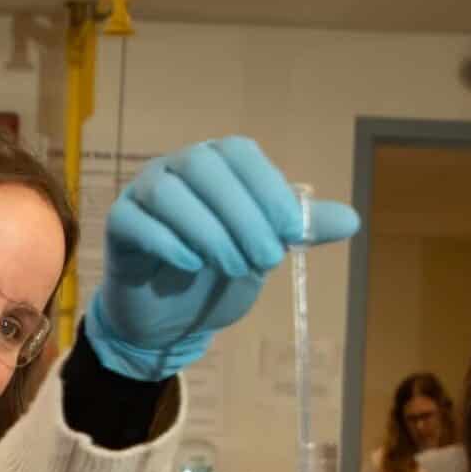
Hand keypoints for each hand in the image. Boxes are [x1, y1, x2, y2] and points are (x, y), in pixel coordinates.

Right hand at [84, 136, 361, 380]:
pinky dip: (167, 242)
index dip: (269, 189)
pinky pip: (135, 221)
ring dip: (209, 231)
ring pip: (169, 194)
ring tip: (234, 268)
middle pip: (204, 166)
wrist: (171, 317)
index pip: (240, 154)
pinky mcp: (119, 225)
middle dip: (242, 214)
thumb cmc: (217, 274)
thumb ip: (300, 231)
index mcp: (217, 165)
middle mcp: (177, 168)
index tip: (295, 232)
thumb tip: (351, 220)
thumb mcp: (265, 250)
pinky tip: (191, 266)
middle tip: (266, 260)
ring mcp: (143, 193)